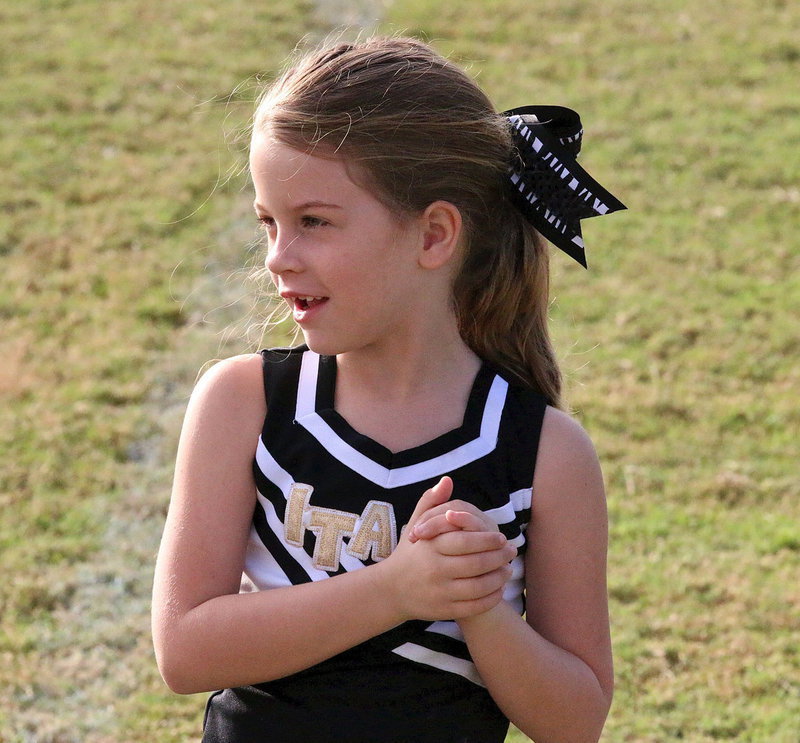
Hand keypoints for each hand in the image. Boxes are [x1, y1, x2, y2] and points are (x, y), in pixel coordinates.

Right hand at [377, 478, 515, 621]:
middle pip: (476, 563)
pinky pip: (474, 606)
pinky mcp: (444, 610)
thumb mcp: (416, 525)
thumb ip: (431, 502)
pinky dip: (491, 598)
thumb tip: (447, 480)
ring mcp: (439, 592)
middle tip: (511, 550)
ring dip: (499, 578)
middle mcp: (434, 570)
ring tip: (508, 569)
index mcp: (430, 547)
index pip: (465, 541)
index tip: (502, 536)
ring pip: (478, 587)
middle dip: (499, 557)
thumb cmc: (410, 553)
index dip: (487, 539)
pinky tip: (499, 588)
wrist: (391, 590)